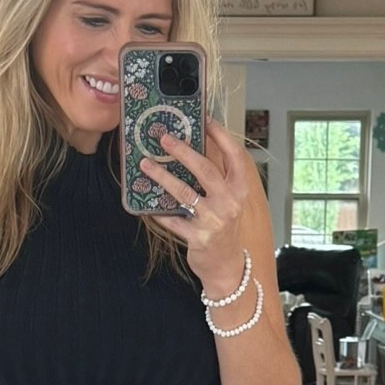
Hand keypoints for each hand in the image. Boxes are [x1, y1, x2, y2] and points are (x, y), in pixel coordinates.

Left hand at [140, 117, 252, 295]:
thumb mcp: (227, 200)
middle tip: (164, 139)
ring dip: (162, 176)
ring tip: (145, 165)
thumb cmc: (223, 226)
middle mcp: (230, 203)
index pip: (234, 156)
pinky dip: (158, 211)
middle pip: (206, 170)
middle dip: (184, 152)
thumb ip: (216, 178)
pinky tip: (146, 204)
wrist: (226, 264)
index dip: (221, 136)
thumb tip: (191, 148)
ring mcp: (214, 221)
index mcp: (239, 189)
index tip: (205, 120)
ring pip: (185, 193)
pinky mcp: (198, 238)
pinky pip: (173, 220)